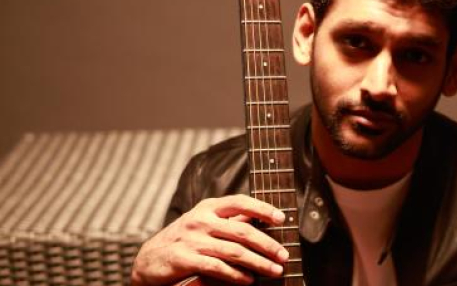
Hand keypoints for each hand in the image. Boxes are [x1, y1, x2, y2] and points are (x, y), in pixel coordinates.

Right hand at [130, 195, 288, 285]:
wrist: (149, 259)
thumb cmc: (183, 239)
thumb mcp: (204, 222)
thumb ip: (228, 220)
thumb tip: (259, 220)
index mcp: (208, 206)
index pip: (240, 201)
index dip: (263, 208)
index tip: (282, 218)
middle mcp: (201, 220)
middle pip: (243, 231)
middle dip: (268, 244)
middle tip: (284, 256)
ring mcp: (192, 239)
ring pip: (234, 251)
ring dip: (258, 263)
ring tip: (274, 271)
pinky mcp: (185, 259)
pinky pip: (217, 268)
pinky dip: (236, 275)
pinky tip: (249, 280)